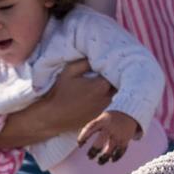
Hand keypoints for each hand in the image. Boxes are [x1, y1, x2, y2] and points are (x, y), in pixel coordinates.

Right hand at [0, 63, 115, 151]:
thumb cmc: (60, 92)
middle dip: (117, 78)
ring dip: (113, 89)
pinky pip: (110, 105)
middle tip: (111, 71)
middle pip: (120, 85)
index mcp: (100, 86)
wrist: (53, 116)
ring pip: (116, 96)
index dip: (115, 67)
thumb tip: (96, 57)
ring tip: (109, 82)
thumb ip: (85, 62)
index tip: (111, 63)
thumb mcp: (69, 71)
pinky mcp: (101, 117)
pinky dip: (108, 99)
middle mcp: (106, 99)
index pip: (117, 72)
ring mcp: (105, 109)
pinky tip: (100, 95)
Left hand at [78, 110, 140, 162]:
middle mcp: (110, 128)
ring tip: (99, 162)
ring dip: (104, 157)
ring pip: (110, 149)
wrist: (129, 113)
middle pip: (100, 141)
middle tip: (89, 157)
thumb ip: (93, 128)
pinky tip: (111, 160)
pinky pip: (120, 151)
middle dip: (94, 150)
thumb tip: (81, 142)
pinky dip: (116, 157)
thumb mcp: (101, 119)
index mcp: (102, 121)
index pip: (90, 128)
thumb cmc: (110, 119)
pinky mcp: (125, 140)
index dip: (83, 136)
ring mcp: (118, 135)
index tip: (79, 144)